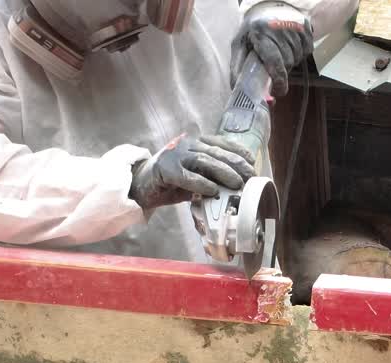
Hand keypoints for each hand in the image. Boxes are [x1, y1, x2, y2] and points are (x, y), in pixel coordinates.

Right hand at [129, 134, 255, 210]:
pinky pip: (186, 176)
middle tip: (250, 176)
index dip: (237, 151)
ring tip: (237, 184)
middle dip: (235, 164)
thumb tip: (235, 186)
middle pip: (215, 152)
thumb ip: (210, 176)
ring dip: (223, 172)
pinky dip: (201, 183)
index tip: (252, 162)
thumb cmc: (169, 182)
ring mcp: (175, 155)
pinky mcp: (165, 169)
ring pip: (204, 161)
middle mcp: (186, 145)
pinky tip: (213, 191)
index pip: (220, 142)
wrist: (139, 186)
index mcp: (194, 143)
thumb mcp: (194, 177)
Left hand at [230, 2, 313, 96]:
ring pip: (297, 57)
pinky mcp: (305, 26)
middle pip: (287, 62)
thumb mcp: (239, 47)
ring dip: (290, 62)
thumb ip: (237, 70)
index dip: (279, 80)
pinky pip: (307, 50)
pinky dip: (299, 53)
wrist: (266, 8)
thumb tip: (238, 93)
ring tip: (280, 54)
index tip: (278, 91)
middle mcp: (279, 29)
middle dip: (282, 71)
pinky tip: (289, 47)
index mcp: (260, 34)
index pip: (274, 61)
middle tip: (273, 68)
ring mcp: (294, 26)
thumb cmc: (251, 31)